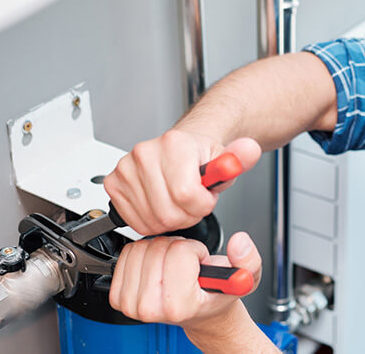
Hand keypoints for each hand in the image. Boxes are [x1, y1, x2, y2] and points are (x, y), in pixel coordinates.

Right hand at [103, 129, 260, 235]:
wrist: (180, 150)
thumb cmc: (199, 159)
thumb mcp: (226, 160)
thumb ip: (239, 159)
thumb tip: (250, 150)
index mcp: (174, 144)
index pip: (186, 194)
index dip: (201, 205)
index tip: (205, 198)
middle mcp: (145, 153)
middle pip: (168, 212)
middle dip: (187, 215)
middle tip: (192, 203)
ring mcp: (126, 168)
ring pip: (152, 220)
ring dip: (170, 220)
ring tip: (177, 203)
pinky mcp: (114, 183)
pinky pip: (135, 221)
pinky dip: (151, 222)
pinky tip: (160, 206)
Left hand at [108, 232, 262, 329]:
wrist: (199, 312)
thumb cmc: (214, 295)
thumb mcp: (245, 277)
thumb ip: (249, 260)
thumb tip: (240, 244)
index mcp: (180, 305)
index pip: (179, 252)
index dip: (194, 251)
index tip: (199, 266)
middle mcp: (152, 308)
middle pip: (158, 248)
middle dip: (176, 249)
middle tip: (185, 266)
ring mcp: (132, 305)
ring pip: (141, 248)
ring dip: (159, 250)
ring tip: (173, 267)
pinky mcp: (119, 297)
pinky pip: (127, 255)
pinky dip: (143, 254)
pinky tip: (157, 268)